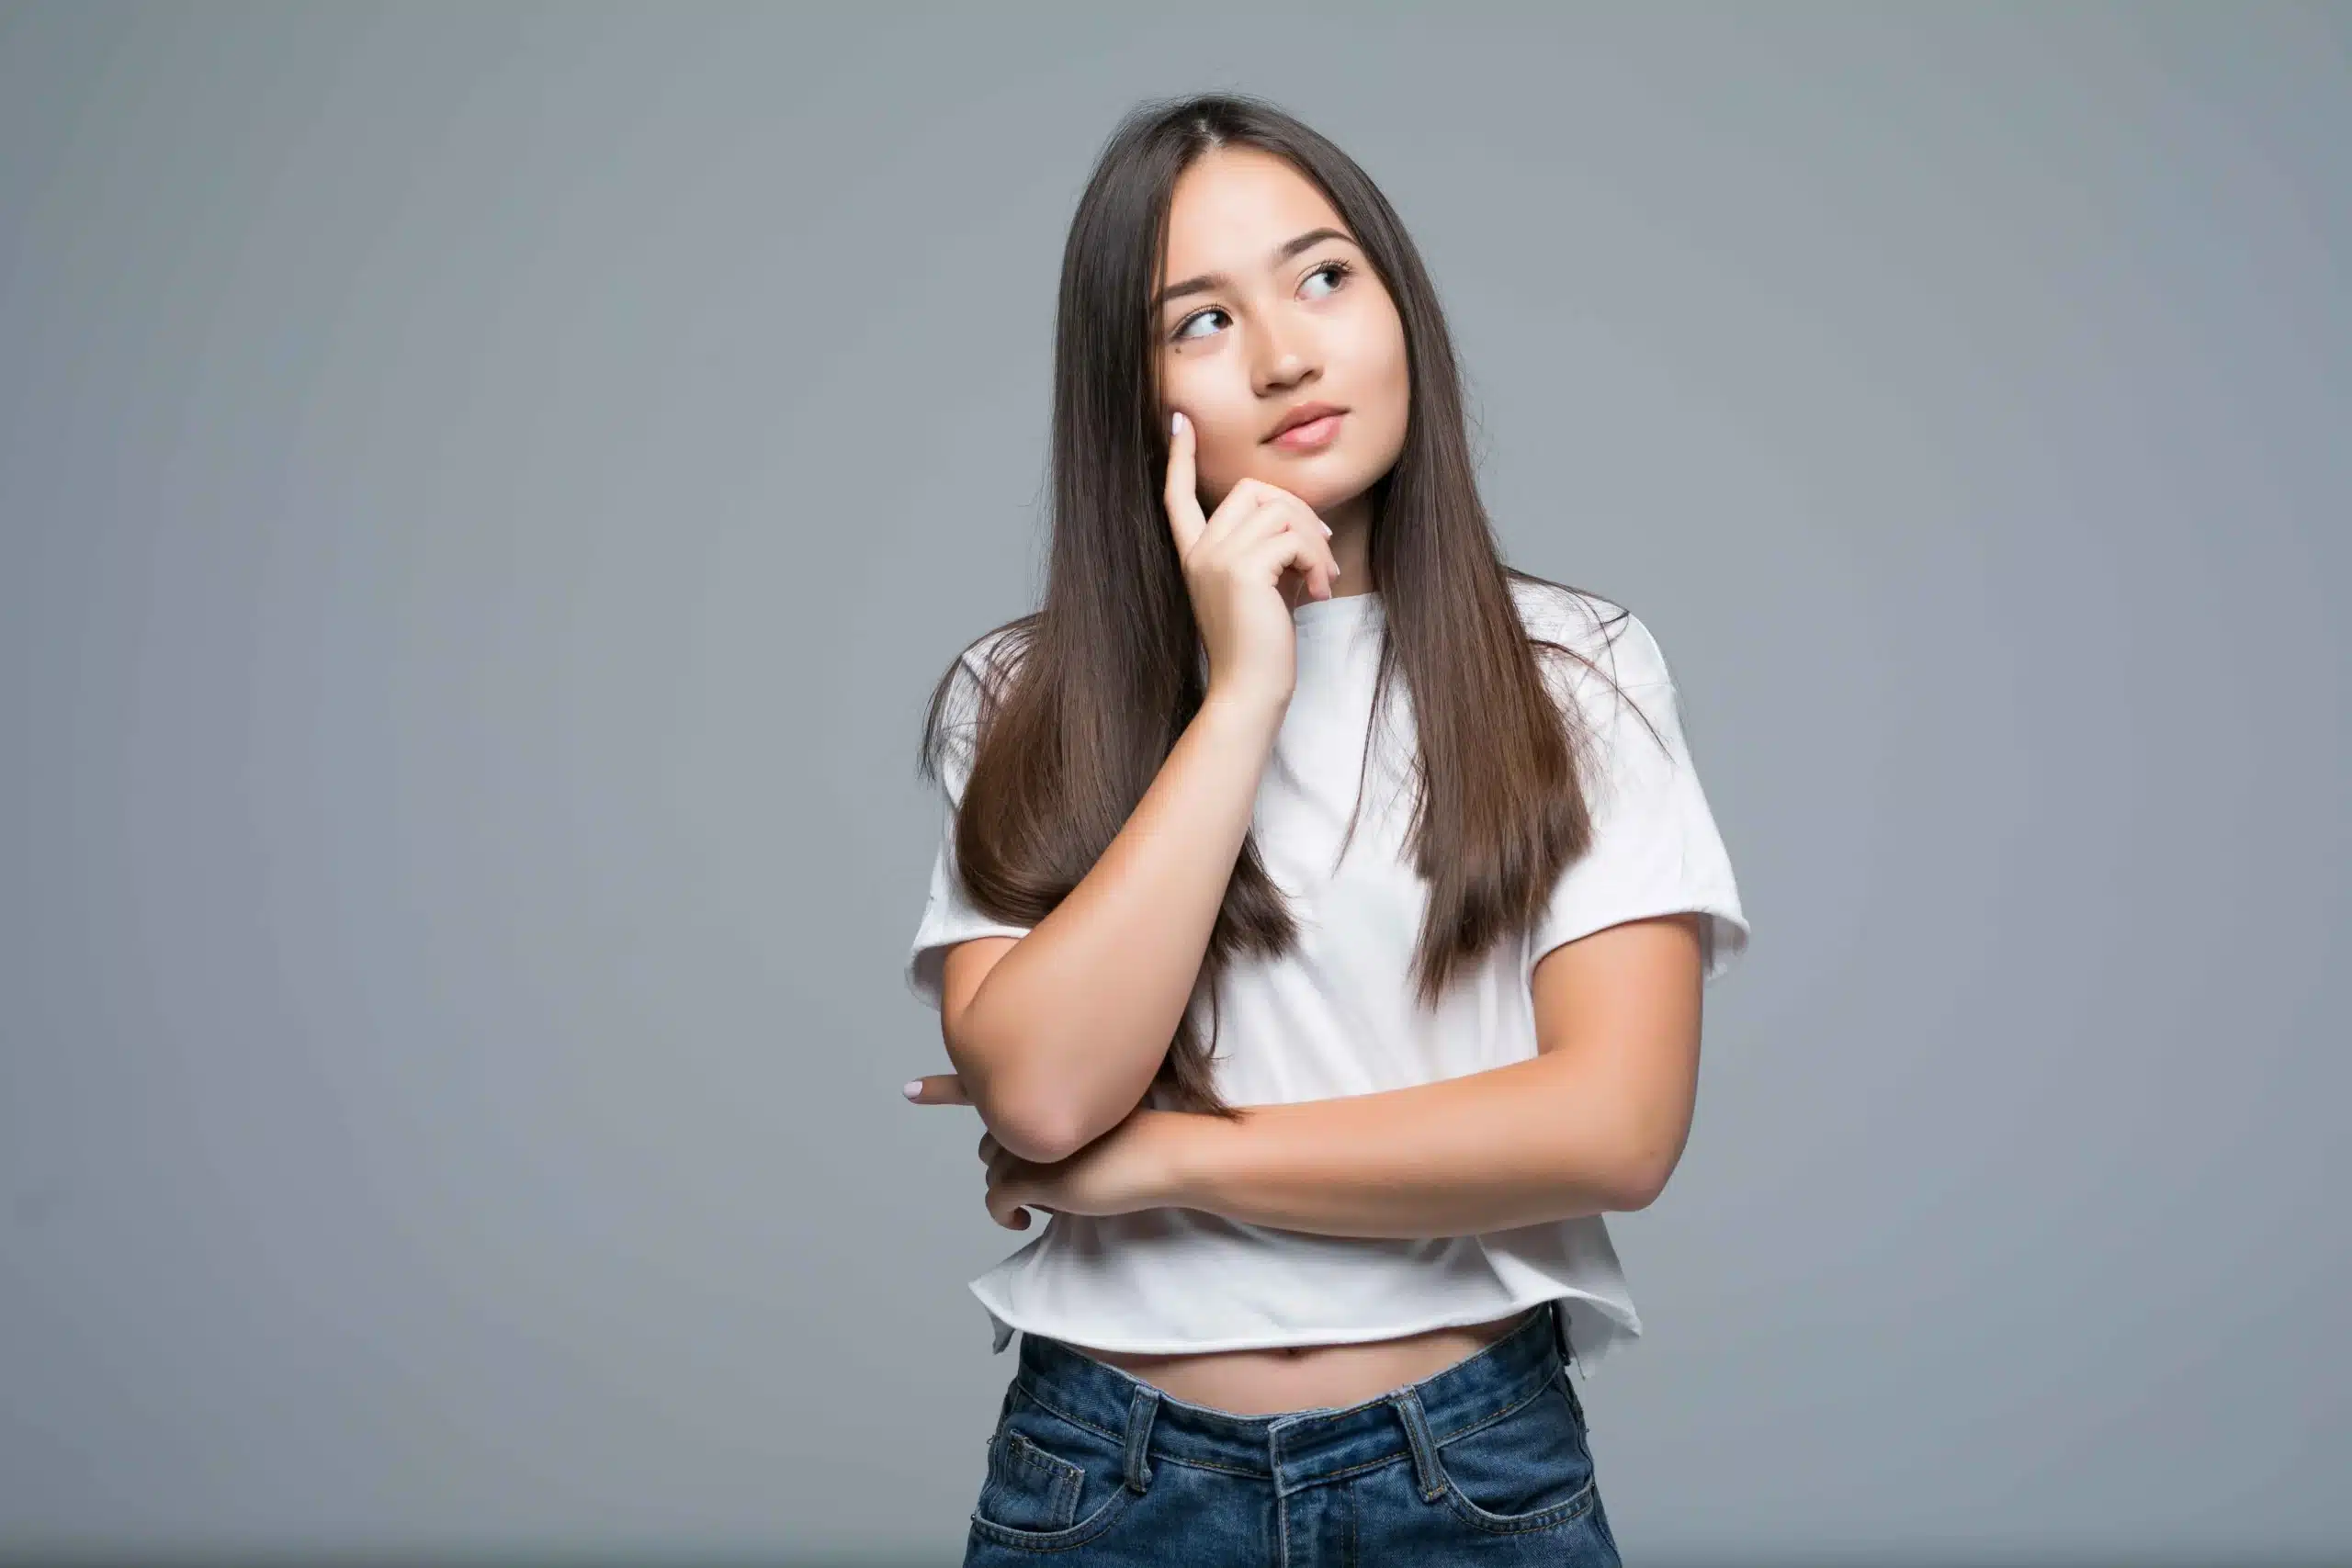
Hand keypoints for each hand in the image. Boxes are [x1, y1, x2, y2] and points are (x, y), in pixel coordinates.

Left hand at [904, 1073, 1189, 1230]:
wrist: (1170, 1153)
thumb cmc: (1147, 1137)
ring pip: (994, 1170)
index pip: (982, 1084)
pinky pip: (997, 1201)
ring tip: (1050, 1195)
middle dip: (1009, 1158)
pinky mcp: (1034, 1177)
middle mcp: (1031, 1108)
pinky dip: (1004, 1213)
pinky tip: (1021, 1221)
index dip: (943, 1088)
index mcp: (1047, 1087)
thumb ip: (1066, 1122)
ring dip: (1012, 1185)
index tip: (909, 1091)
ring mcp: (1030, 1141)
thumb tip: (1043, 1156)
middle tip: (1046, 1175)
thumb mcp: (1101, 1116)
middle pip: (991, 1138)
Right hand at [1164, 410, 1341, 712]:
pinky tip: (1319, 590)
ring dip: (1314, 542)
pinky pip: (1292, 536)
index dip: (1179, 458)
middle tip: (1321, 548)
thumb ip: (1270, 547)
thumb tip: (1303, 518)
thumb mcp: (1262, 587)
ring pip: (1279, 511)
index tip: (1180, 422)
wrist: (1250, 691)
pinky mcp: (1241, 570)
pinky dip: (1316, 558)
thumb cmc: (1262, 646)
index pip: (1178, 496)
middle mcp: (1199, 552)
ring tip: (1323, 578)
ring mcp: (1216, 558)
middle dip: (1295, 509)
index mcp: (1195, 555)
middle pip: (1250, 488)